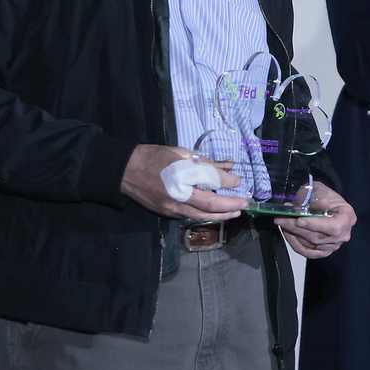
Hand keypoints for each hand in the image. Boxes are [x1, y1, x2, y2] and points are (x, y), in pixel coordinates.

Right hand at [120, 144, 248, 220]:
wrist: (125, 171)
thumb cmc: (154, 156)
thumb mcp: (181, 153)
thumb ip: (204, 162)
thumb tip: (227, 167)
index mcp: (181, 174)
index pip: (211, 181)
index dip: (228, 182)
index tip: (239, 182)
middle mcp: (178, 194)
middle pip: (210, 205)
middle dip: (230, 206)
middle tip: (244, 204)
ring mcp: (171, 207)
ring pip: (201, 216)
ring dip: (221, 215)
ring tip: (235, 212)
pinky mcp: (167, 213)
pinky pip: (190, 216)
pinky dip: (205, 215)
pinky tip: (215, 212)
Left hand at [277, 182, 356, 258]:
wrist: (323, 204)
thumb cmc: (323, 196)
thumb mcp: (320, 189)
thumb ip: (319, 196)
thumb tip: (320, 204)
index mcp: (348, 217)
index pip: (334, 227)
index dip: (316, 225)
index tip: (299, 220)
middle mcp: (343, 235)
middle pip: (318, 237)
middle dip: (296, 228)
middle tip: (280, 219)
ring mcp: (334, 246)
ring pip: (310, 244)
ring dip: (293, 234)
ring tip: (282, 221)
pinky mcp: (324, 252)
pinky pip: (308, 252)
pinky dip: (295, 243)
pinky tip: (287, 233)